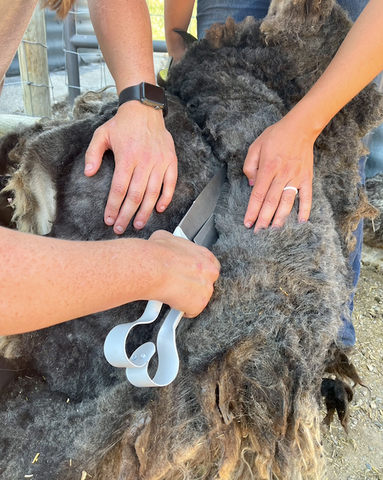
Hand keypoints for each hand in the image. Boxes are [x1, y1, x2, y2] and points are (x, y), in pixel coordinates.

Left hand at [85, 101, 177, 233]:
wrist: (145, 109)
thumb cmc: (122, 124)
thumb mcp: (102, 134)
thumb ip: (93, 154)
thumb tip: (89, 173)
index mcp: (127, 156)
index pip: (119, 188)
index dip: (113, 206)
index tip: (109, 219)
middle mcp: (145, 161)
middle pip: (136, 195)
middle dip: (127, 215)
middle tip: (121, 228)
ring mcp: (160, 161)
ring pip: (153, 193)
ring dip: (145, 211)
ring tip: (138, 224)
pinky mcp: (171, 161)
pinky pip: (170, 183)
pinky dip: (166, 198)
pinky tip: (159, 209)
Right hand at [148, 230, 219, 317]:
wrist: (152, 268)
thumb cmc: (157, 254)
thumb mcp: (167, 238)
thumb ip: (175, 244)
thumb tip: (167, 243)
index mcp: (205, 255)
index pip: (211, 266)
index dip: (199, 273)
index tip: (191, 275)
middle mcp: (210, 272)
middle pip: (208, 282)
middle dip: (196, 286)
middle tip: (180, 285)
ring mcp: (206, 289)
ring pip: (200, 297)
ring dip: (189, 297)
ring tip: (173, 293)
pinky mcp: (199, 304)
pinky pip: (192, 311)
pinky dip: (183, 310)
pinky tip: (173, 302)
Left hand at [243, 113, 315, 230]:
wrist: (300, 127)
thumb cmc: (275, 136)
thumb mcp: (255, 146)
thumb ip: (250, 166)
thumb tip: (252, 185)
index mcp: (268, 169)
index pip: (258, 195)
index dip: (252, 211)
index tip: (247, 223)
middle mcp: (282, 175)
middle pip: (271, 202)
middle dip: (264, 219)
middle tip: (258, 233)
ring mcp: (296, 177)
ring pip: (287, 202)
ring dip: (281, 218)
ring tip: (274, 231)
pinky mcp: (307, 178)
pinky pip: (307, 196)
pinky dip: (305, 209)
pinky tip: (301, 222)